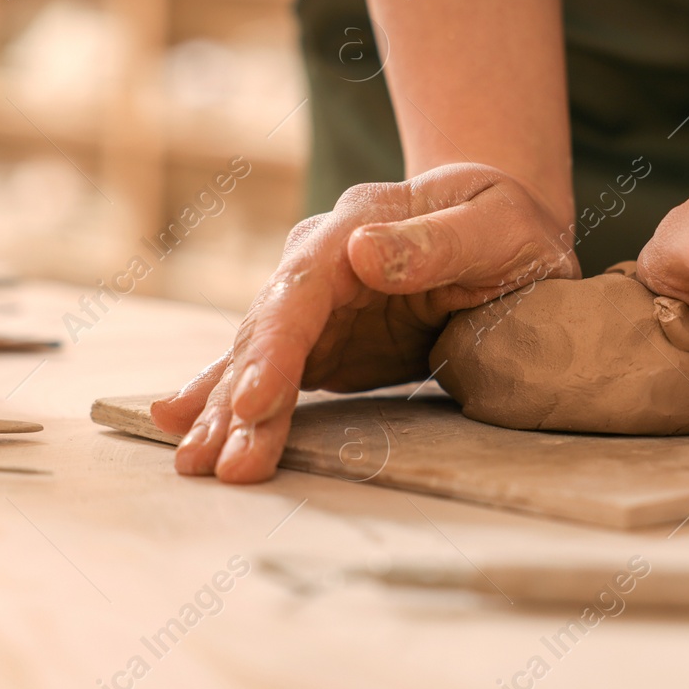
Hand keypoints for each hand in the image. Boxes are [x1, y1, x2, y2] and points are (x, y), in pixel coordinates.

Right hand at [151, 163, 578, 482]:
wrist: (506, 236)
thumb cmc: (508, 229)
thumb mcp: (498, 224)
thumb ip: (437, 240)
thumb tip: (363, 252)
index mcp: (357, 224)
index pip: (302, 287)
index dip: (275, 345)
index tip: (254, 399)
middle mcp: (319, 260)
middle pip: (269, 330)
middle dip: (241, 399)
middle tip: (223, 462)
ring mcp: (312, 302)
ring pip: (256, 358)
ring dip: (225, 414)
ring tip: (198, 464)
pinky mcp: (318, 341)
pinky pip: (264, 373)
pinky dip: (222, 401)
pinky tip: (179, 426)